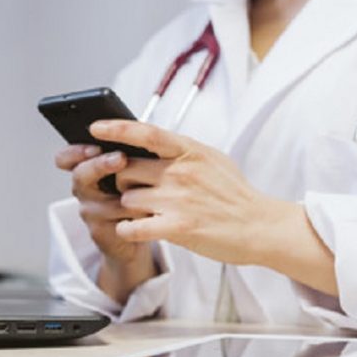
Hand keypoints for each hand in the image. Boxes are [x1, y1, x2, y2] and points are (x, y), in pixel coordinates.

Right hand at [55, 144, 158, 302]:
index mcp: (88, 169)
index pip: (66, 158)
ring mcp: (90, 212)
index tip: (94, 146)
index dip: (74, 151)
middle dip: (99, 165)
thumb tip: (136, 132)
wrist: (143, 230)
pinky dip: (137, 217)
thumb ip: (128, 152)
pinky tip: (151, 213)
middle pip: (80, 175)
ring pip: (105, 202)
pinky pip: (118, 223)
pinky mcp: (100, 233)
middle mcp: (84, 190)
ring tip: (152, 190)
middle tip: (120, 159)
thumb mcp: (133, 168)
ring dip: (130, 195)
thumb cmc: (138, 194)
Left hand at [90, 120, 339, 296]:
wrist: (260, 227)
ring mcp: (178, 200)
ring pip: (127, 200)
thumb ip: (181, 150)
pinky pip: (132, 227)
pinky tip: (137, 230)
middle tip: (132, 190)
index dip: (117, 128)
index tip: (95, 127)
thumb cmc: (233, 194)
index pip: (146, 133)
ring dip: (129, 209)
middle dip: (121, 181)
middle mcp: (181, 173)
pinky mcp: (178, 227)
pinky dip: (128, 230)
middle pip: (126, 170)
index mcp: (190, 151)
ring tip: (146, 213)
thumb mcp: (211, 159)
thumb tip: (149, 140)